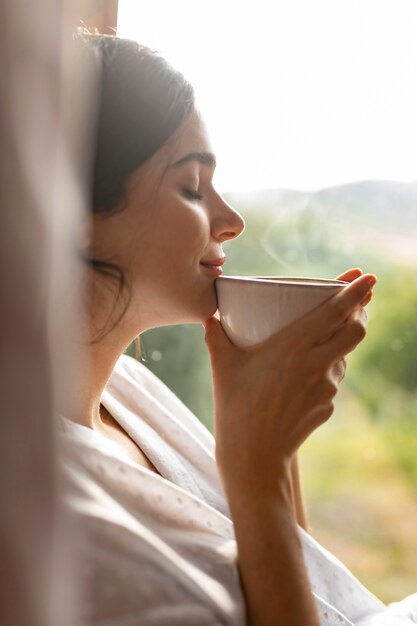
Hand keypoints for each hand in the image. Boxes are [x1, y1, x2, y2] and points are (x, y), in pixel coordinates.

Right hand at [204, 273, 375, 497]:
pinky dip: (327, 370)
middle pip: (356, 332)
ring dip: (341, 343)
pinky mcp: (328, 406)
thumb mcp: (223, 367)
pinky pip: (333, 380)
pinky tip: (307, 375)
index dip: (356, 291)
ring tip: (321, 340)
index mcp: (293, 346)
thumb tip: (208, 316)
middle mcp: (317, 364)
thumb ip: (217, 336)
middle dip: (360, 314)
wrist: (254, 456)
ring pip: (345, 356)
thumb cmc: (235, 407)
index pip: (336, 311)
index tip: (367, 276)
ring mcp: (326, 387)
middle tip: (355, 306)